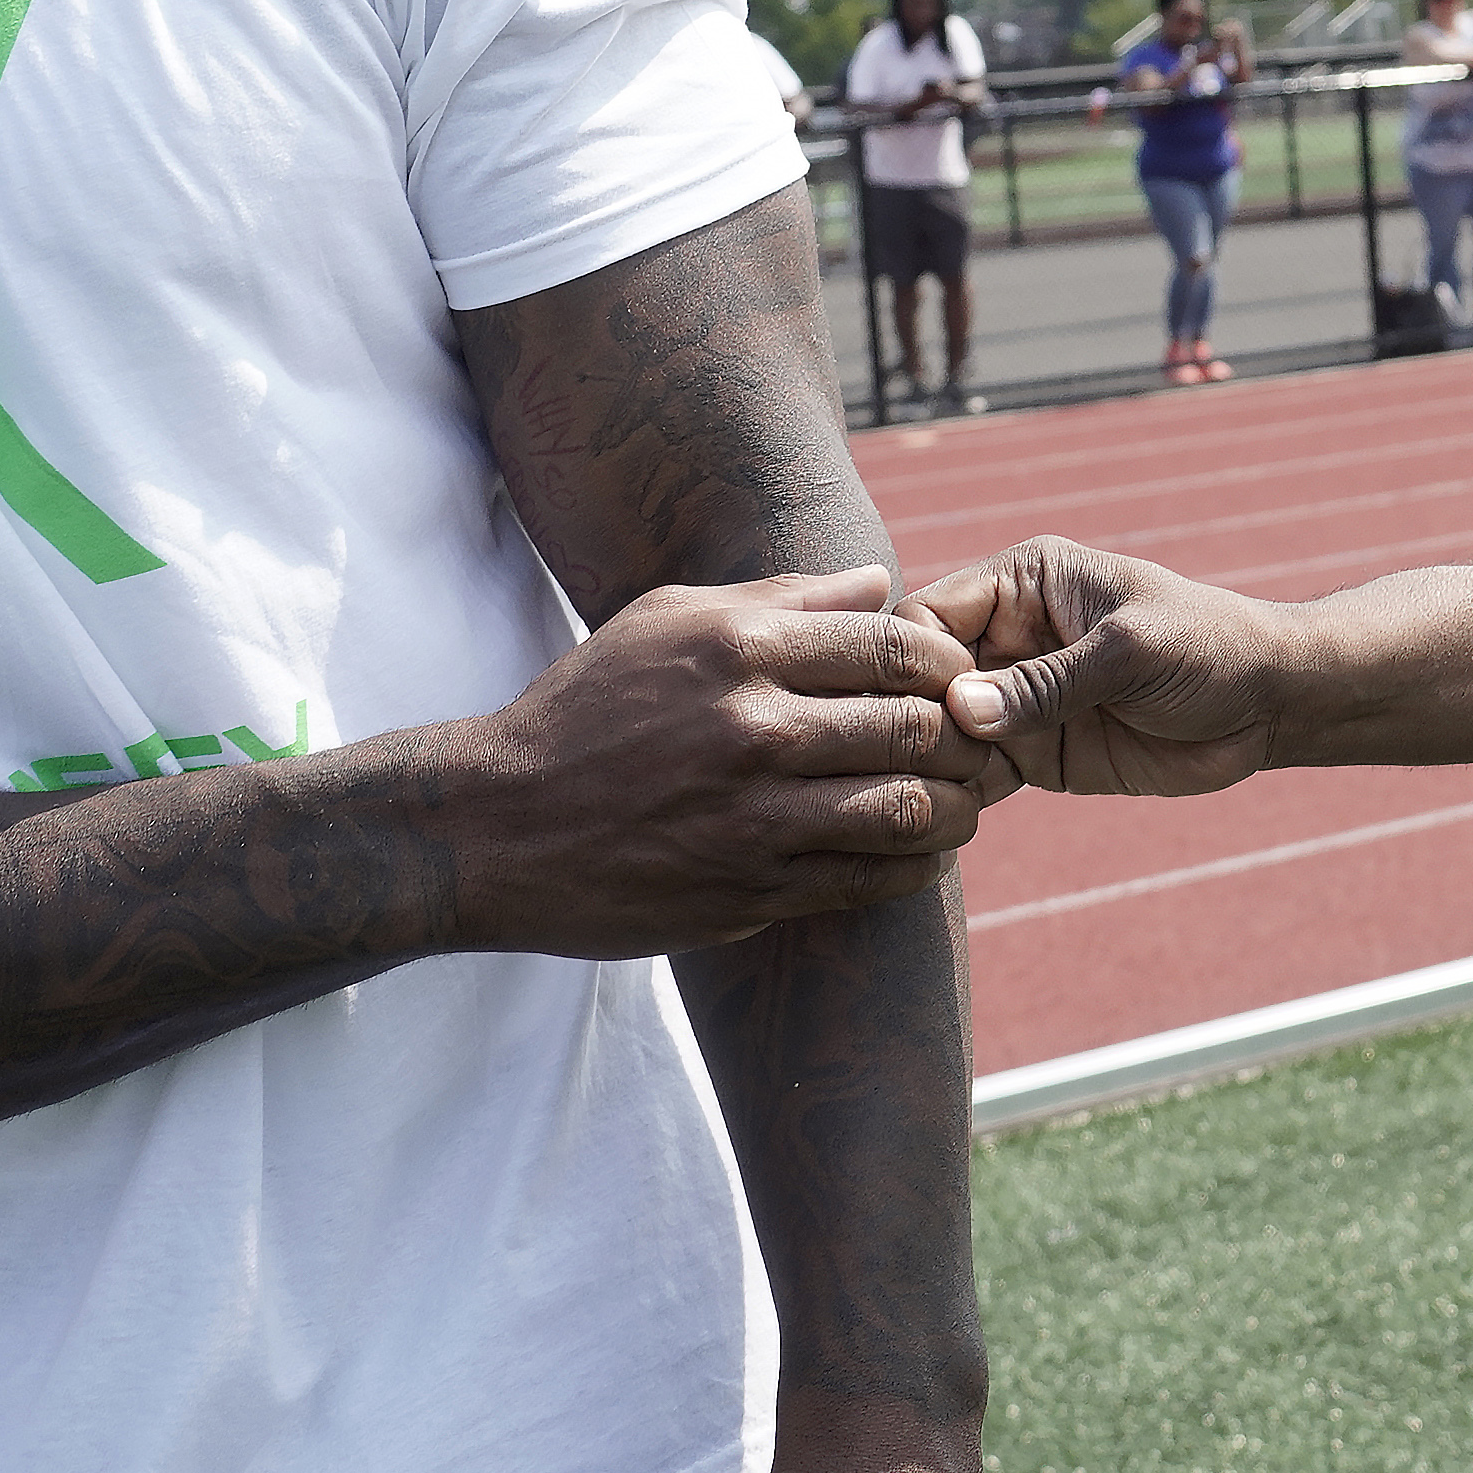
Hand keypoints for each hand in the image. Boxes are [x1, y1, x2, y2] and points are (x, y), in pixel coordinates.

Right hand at [458, 570, 1001, 952]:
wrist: (498, 826)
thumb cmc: (586, 709)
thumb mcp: (666, 621)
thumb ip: (781, 599)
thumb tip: (879, 580)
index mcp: (737, 650)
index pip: (892, 648)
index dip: (947, 665)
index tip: (957, 680)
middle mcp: (752, 730)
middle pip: (915, 727)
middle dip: (963, 735)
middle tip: (974, 742)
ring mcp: (752, 818)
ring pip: (907, 810)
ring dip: (954, 808)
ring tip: (958, 802)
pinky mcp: (747, 892)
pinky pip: (867, 880)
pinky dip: (913, 867)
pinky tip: (916, 854)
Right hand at [928, 540, 1290, 795]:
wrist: (1269, 706)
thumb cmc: (1209, 650)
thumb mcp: (1131, 653)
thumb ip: (1049, 682)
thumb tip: (959, 708)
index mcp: (1022, 583)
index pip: (928, 615)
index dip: (910, 664)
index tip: (917, 712)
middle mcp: (1007, 637)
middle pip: (920, 680)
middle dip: (909, 723)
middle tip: (918, 767)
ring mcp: (1016, 700)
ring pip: (939, 733)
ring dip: (929, 766)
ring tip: (928, 798)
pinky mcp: (1035, 753)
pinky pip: (976, 775)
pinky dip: (958, 797)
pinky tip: (946, 820)